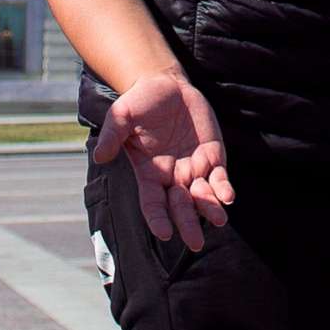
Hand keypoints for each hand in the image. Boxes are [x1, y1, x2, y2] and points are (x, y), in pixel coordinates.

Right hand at [90, 71, 235, 249]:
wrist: (166, 84)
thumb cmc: (141, 102)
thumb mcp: (122, 115)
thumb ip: (113, 135)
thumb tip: (100, 156)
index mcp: (149, 174)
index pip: (153, 204)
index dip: (158, 219)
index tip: (165, 233)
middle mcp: (172, 177)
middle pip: (180, 207)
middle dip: (188, 224)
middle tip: (196, 244)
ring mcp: (194, 168)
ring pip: (203, 197)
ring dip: (210, 209)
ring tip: (218, 220)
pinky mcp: (212, 156)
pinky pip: (220, 178)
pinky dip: (224, 188)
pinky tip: (228, 196)